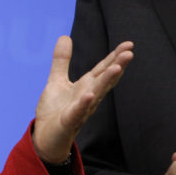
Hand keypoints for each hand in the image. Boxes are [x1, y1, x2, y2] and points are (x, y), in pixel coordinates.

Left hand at [32, 36, 132, 163]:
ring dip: (106, 81)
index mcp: (86, 86)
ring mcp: (80, 110)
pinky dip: (84, 103)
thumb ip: (62, 60)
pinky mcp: (69, 121)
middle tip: (130, 52)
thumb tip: (65, 36)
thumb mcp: (57, 80)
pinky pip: (78, 112)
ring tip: (116, 68)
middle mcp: (88, 97)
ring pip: (96, 94)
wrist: (45, 138)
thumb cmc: (55, 111)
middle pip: (105, 80)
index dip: (115, 57)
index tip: (129, 44)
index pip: (103, 69)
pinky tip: (90, 94)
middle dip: (117, 66)